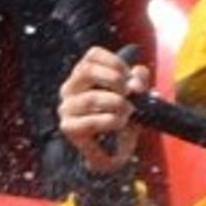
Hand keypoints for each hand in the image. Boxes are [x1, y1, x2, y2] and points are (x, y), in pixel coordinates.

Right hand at [56, 43, 146, 172]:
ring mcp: (67, 108)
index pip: (93, 54)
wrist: (113, 150)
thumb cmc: (119, 116)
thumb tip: (136, 82)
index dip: (115, 62)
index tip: (129, 76)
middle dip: (114, 80)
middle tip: (128, 93)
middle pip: (87, 71)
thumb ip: (138, 80)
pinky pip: (90, 121)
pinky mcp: (69, 127)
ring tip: (128, 111)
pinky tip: (119, 122)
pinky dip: (110, 121)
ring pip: (90, 98)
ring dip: (116, 104)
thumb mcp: (133, 94)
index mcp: (83, 74)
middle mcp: (70, 88)